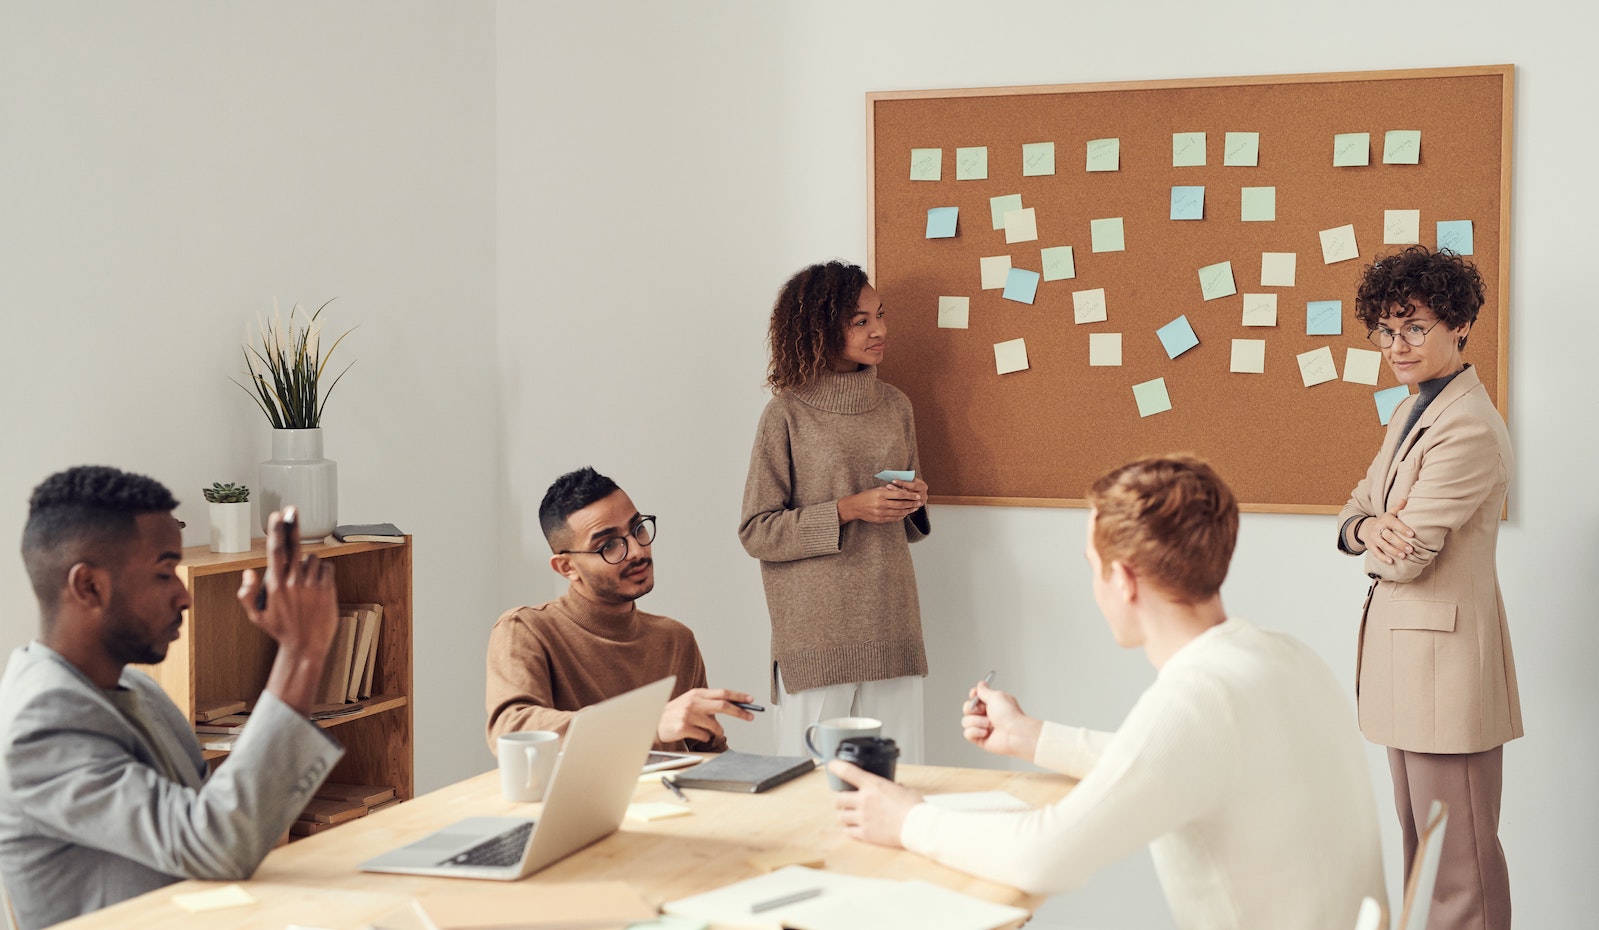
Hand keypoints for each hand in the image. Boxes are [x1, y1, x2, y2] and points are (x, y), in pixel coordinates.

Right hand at [239, 510, 339, 713]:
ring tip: (303, 584)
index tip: (276, 515)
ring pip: (311, 558)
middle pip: (293, 546)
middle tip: (291, 509)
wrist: (306, 647)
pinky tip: (316, 586)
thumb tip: (249, 571)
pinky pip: (326, 569)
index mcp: (275, 585)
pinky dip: (322, 572)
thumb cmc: (280, 630)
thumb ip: (247, 594)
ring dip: (307, 564)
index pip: (275, 551)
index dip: (276, 531)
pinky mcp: (328, 589)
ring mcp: (312, 585)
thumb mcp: (256, 616)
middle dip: (291, 526)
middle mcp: (293, 582)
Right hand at [658, 688, 755, 743]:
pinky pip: (704, 736)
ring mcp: (688, 715)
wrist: (652, 723)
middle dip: (739, 712)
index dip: (738, 696)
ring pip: (715, 725)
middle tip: (750, 717)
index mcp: (697, 694)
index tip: (751, 700)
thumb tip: (732, 707)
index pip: (722, 693)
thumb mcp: (691, 703)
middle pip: (723, 705)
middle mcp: (693, 702)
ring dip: (717, 731)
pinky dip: (705, 738)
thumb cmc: (675, 714)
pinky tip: (696, 735)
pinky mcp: (684, 727)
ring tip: (709, 732)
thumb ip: (708, 704)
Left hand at [830, 760, 921, 846]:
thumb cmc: (914, 808)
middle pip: (837, 799)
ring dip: (843, 815)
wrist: (918, 827)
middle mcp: (864, 801)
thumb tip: (895, 787)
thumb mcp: (904, 790)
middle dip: (839, 799)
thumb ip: (894, 788)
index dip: (836, 766)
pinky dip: (849, 829)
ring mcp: (863, 818)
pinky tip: (854, 827)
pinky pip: (847, 831)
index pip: (848, 772)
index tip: (832, 765)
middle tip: (843, 801)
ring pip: (840, 816)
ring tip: (848, 815)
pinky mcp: (865, 834)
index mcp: (873, 786)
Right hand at [838, 481, 923, 524]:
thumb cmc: (866, 496)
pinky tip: (905, 514)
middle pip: (901, 504)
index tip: (917, 496)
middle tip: (919, 503)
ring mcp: (880, 513)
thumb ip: (889, 490)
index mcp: (881, 494)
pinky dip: (901, 516)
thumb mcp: (876, 490)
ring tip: (914, 508)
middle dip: (912, 504)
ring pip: (898, 512)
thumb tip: (902, 490)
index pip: (900, 495)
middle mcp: (881, 504)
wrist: (854, 507)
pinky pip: (893, 518)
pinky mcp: (880, 519)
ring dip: (908, 511)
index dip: (910, 495)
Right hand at [961, 681, 1041, 760]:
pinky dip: (975, 732)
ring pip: (965, 721)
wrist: (1015, 733)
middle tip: (983, 711)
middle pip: (967, 709)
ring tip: (989, 724)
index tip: (974, 694)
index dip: (973, 696)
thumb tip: (981, 684)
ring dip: (977, 721)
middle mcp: (986, 715)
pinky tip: (986, 733)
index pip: (975, 698)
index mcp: (991, 704)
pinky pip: (967, 734)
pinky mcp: (980, 739)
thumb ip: (984, 691)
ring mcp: (982, 727)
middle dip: (972, 709)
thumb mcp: (996, 696)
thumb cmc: (1010, 714)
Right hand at [1357, 498, 1415, 564]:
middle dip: (1400, 543)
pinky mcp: (1370, 546)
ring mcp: (1373, 538)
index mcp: (1385, 520)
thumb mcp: (1389, 514)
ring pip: (1383, 545)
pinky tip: (1390, 561)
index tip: (1412, 534)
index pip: (1394, 523)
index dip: (1402, 528)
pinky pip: (1376, 553)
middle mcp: (1378, 528)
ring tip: (1403, 556)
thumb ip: (1398, 508)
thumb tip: (1405, 499)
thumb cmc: (1383, 521)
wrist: (1365, 528)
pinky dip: (1383, 557)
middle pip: (1389, 536)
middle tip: (1411, 549)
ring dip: (1393, 551)